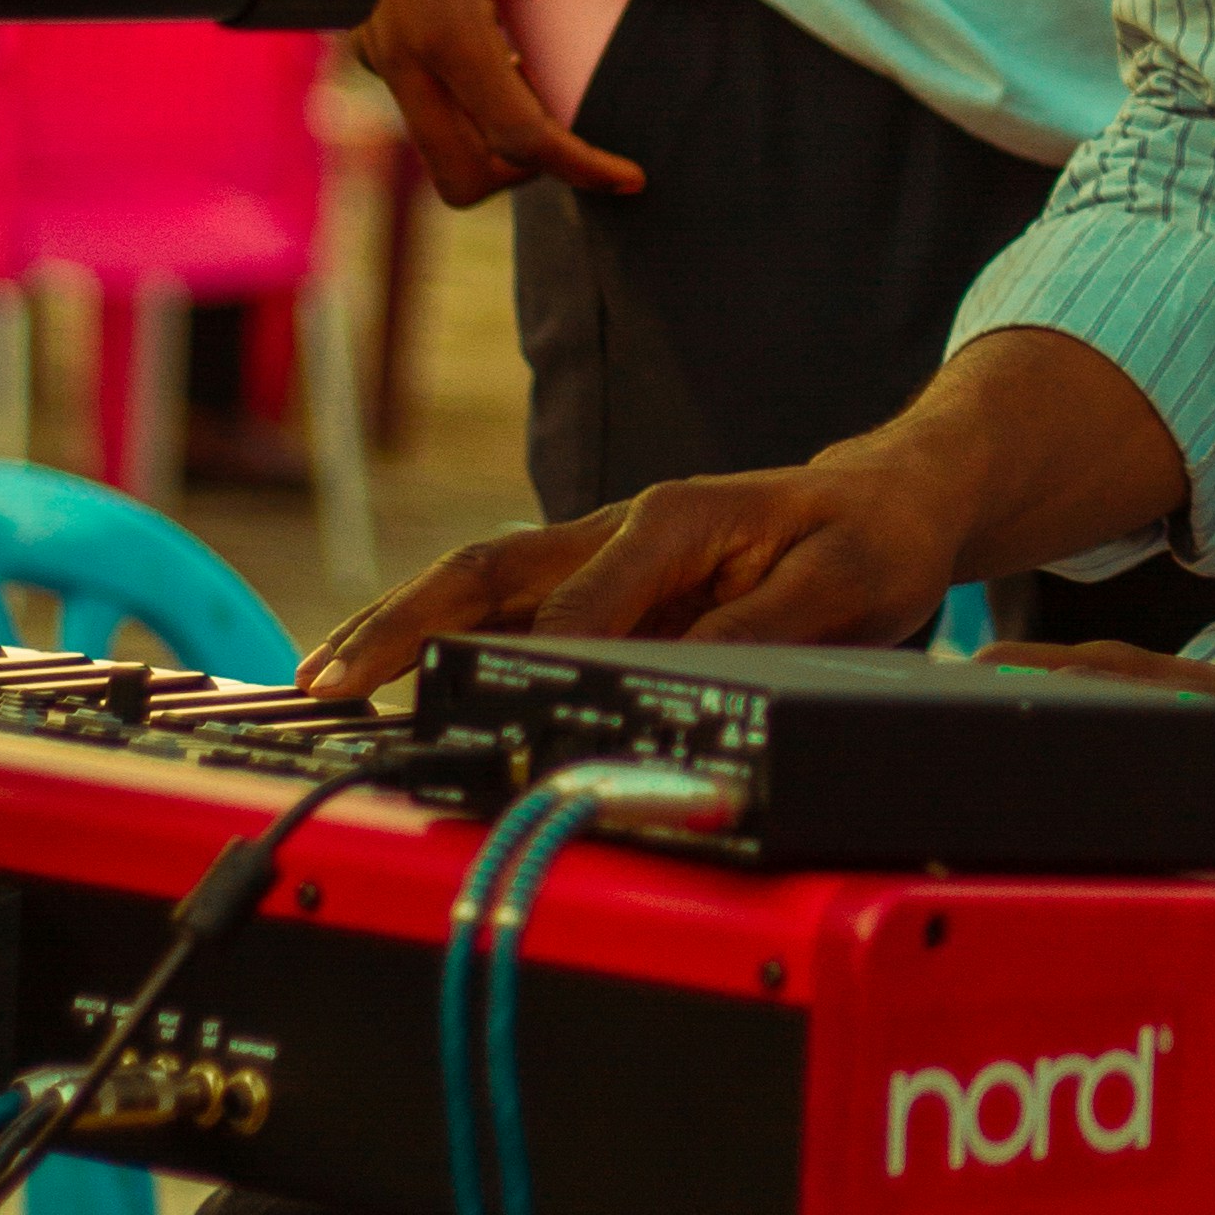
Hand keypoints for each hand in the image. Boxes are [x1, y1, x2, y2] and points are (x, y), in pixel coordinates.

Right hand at [305, 440, 969, 696]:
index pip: (582, 597)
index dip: (529, 658)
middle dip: (404, 623)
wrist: (890, 502)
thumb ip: (753, 633)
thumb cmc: (867, 541)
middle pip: (490, 571)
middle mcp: (624, 528)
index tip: (474, 712)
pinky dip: (443, 639)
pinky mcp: (606, 585)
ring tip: (324, 678)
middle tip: (327, 678)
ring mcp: (606, 555)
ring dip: (401, 628)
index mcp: (675, 520)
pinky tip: (392, 676)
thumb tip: (674, 686)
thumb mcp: (837, 589)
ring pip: (483, 586)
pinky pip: (509, 609)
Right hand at [361, 0, 701, 207]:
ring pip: (437, 145)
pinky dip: (470, 108)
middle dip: (528, 173)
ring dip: (494, 144)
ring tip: (556, 95)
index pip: (518, 137)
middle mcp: (402, 56)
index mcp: (445, 28)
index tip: (632, 176)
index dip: (582, 167)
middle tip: (590, 142)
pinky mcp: (374, 37)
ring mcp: (379, 50)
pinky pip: (423, 106)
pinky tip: (514, 59)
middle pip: (462, 174)